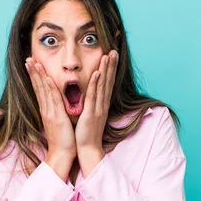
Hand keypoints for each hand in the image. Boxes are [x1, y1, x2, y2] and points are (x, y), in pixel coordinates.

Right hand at [25, 58, 75, 180]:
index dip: (35, 75)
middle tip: (28, 58)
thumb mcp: (58, 120)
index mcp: (47, 109)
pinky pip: (53, 100)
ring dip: (38, 76)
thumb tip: (56, 102)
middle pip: (38, 86)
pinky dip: (50, 89)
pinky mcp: (57, 117)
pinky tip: (47, 79)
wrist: (62, 154)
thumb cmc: (63, 138)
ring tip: (33, 62)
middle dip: (33, 71)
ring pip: (43, 90)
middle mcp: (46, 109)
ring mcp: (50, 112)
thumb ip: (56, 110)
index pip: (39, 89)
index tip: (31, 63)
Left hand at [75, 50, 118, 176]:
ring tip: (108, 56)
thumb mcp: (90, 115)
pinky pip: (93, 96)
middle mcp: (102, 104)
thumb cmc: (87, 133)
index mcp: (101, 104)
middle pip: (108, 81)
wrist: (87, 149)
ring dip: (106, 70)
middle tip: (114, 50)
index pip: (107, 83)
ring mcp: (98, 108)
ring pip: (102, 85)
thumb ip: (92, 104)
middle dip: (111, 65)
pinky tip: (97, 73)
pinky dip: (96, 84)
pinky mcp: (91, 113)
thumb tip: (92, 94)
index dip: (110, 69)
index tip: (111, 55)